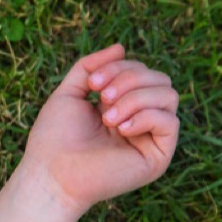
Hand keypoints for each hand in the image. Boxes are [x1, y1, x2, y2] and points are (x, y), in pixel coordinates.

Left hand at [21, 43, 179, 215]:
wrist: (51, 174)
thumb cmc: (54, 138)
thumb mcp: (69, 93)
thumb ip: (90, 67)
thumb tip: (121, 46)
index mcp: (121, 106)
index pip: (141, 71)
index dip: (120, 68)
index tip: (92, 83)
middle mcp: (139, 120)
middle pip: (159, 79)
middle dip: (130, 79)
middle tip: (102, 98)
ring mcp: (150, 138)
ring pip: (169, 95)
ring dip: (136, 98)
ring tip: (108, 117)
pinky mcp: (158, 157)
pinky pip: (170, 122)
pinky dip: (145, 116)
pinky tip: (120, 129)